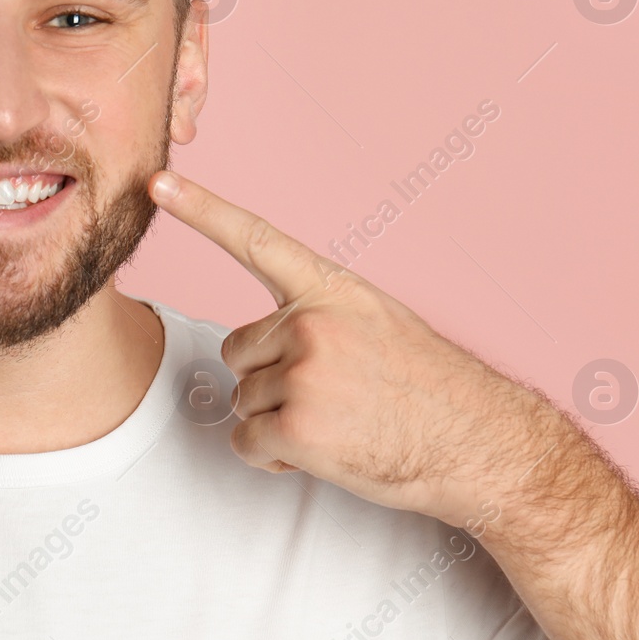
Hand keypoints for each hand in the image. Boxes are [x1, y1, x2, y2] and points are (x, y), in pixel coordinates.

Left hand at [148, 169, 563, 527]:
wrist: (480, 444)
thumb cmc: (430, 389)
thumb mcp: (377, 323)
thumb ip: (317, 316)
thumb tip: (260, 345)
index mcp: (332, 289)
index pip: (255, 239)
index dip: (202, 209)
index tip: (158, 182)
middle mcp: (311, 322)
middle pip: (238, 351)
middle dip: (268, 379)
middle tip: (332, 396)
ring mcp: (302, 373)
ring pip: (242, 399)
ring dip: (277, 421)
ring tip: (340, 423)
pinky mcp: (296, 426)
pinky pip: (247, 441)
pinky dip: (274, 457)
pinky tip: (324, 452)